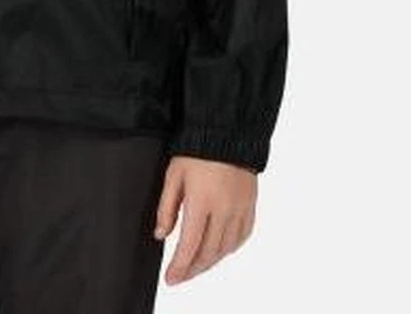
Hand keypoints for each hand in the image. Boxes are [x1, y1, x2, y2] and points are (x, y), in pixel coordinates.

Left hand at [153, 155, 256, 284]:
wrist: (227, 132)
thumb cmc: (196, 150)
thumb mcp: (174, 174)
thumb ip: (167, 206)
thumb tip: (160, 234)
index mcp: (202, 201)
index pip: (190, 245)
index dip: (179, 267)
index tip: (170, 279)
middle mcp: (224, 210)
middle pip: (209, 253)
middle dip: (193, 269)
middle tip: (181, 276)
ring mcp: (240, 209)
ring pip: (226, 248)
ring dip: (211, 262)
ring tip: (197, 266)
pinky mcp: (250, 205)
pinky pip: (242, 236)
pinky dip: (230, 248)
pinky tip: (220, 250)